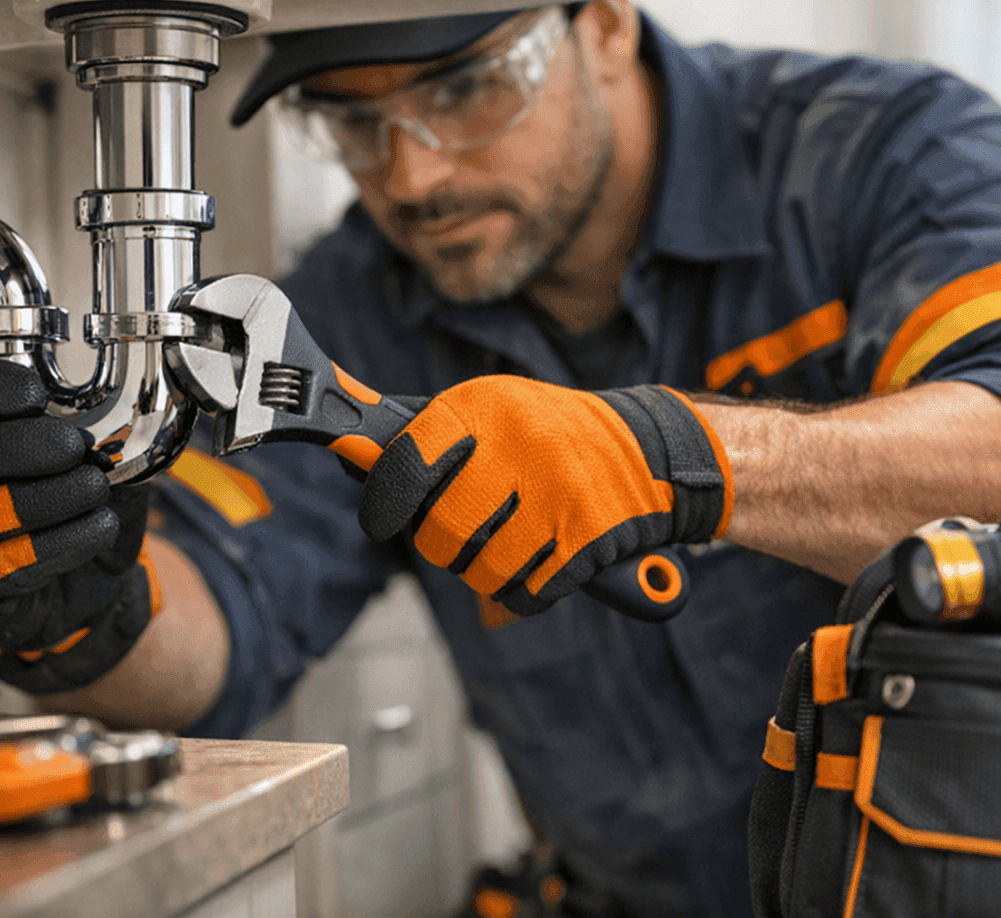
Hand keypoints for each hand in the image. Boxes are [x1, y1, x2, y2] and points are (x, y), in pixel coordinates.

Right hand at [0, 357, 160, 693]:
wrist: (62, 588)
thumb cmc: (56, 504)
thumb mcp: (65, 453)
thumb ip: (80, 427)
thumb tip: (113, 423)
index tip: (36, 394)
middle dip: (26, 445)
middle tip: (75, 447)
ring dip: (51, 496)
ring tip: (95, 487)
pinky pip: (10, 561)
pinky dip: (65, 539)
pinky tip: (99, 525)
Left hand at [358, 376, 730, 614]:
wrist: (649, 451)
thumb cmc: (549, 438)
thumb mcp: (493, 414)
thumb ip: (428, 439)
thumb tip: (350, 453)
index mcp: (485, 407)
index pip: (406, 462)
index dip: (383, 501)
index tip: (380, 519)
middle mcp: (519, 445)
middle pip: (440, 532)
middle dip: (442, 545)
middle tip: (462, 534)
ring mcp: (556, 493)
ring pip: (480, 570)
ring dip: (486, 572)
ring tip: (509, 544)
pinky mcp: (589, 539)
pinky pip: (526, 592)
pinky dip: (526, 589)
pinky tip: (541, 561)